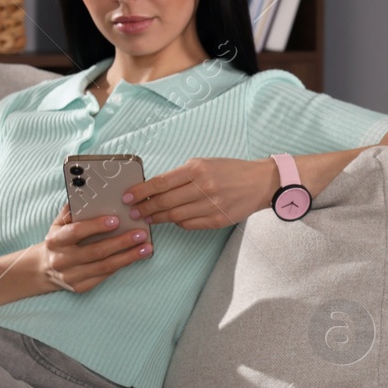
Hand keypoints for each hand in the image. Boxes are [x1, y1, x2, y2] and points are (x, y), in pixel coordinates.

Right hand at [38, 203, 151, 293]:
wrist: (44, 268)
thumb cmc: (59, 240)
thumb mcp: (59, 224)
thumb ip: (73, 210)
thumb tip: (90, 192)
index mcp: (55, 241)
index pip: (76, 232)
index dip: (96, 226)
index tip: (116, 220)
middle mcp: (61, 260)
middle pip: (96, 251)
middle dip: (121, 242)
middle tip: (141, 233)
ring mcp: (71, 276)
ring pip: (104, 266)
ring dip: (128, 256)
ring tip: (146, 247)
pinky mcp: (80, 287)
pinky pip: (105, 275)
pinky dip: (122, 265)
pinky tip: (135, 256)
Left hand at [122, 156, 277, 230]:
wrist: (260, 182)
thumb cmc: (230, 170)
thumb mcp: (204, 163)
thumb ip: (181, 174)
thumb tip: (155, 188)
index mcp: (197, 169)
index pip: (160, 182)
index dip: (140, 191)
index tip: (127, 197)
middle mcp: (203, 187)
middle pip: (164, 201)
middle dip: (144, 207)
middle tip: (133, 211)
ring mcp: (211, 205)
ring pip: (174, 216)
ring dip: (157, 218)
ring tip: (147, 217)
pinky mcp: (217, 220)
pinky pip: (189, 224)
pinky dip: (177, 223)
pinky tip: (172, 220)